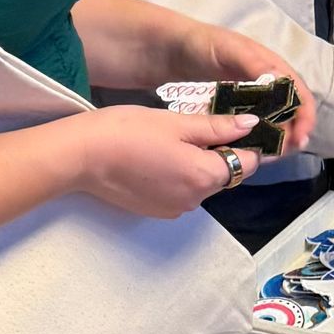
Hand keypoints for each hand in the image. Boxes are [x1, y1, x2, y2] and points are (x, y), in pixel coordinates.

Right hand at [68, 105, 260, 217]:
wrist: (81, 156)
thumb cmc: (128, 131)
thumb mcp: (177, 122)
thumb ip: (218, 127)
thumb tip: (251, 126)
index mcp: (205, 176)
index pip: (247, 163)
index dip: (247, 143)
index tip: (236, 126)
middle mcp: (196, 200)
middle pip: (224, 174)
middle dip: (218, 152)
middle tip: (195, 126)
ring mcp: (175, 209)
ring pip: (201, 183)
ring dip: (196, 164)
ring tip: (170, 140)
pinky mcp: (156, 211)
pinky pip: (181, 192)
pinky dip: (177, 176)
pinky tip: (156, 158)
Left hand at [175, 24, 316, 154]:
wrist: (169, 49)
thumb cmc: (202, 44)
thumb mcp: (230, 49)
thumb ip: (254, 64)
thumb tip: (282, 81)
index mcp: (273, 69)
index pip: (299, 95)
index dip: (304, 117)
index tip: (300, 138)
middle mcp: (266, 86)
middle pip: (289, 114)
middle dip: (290, 135)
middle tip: (281, 154)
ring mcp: (249, 100)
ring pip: (270, 125)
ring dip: (272, 141)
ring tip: (265, 157)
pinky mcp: (232, 111)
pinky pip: (248, 129)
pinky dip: (251, 141)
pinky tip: (245, 152)